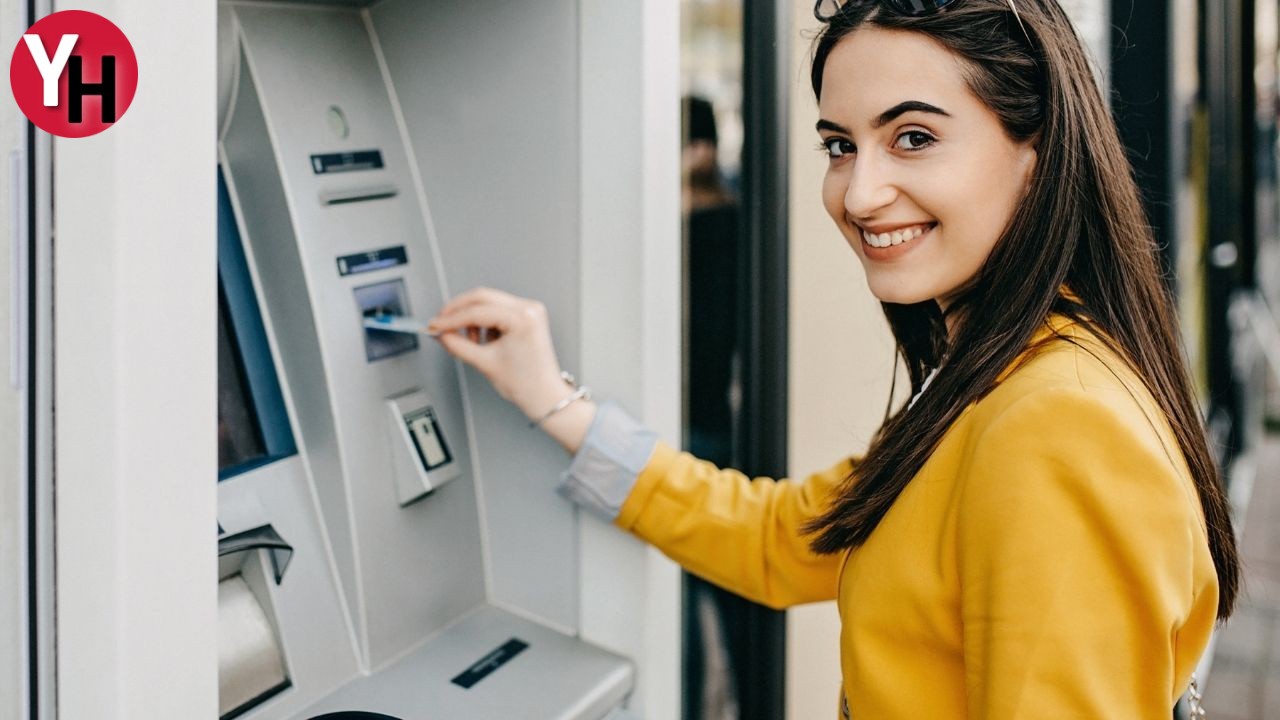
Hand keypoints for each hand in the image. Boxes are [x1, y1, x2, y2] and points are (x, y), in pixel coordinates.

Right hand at [427, 287, 572, 421]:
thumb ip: (457, 345)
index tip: (435, 325)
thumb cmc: (526, 383)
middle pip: (482, 297)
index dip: (450, 318)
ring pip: (488, 302)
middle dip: (458, 311)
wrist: (544, 395)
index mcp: (522, 318)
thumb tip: (441, 333)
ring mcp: (530, 310)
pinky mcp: (528, 315)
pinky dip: (485, 322)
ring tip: (471, 342)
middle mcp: (529, 309)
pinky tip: (485, 340)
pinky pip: (498, 310)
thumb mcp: (484, 362)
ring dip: (472, 318)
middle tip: (441, 324)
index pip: (477, 311)